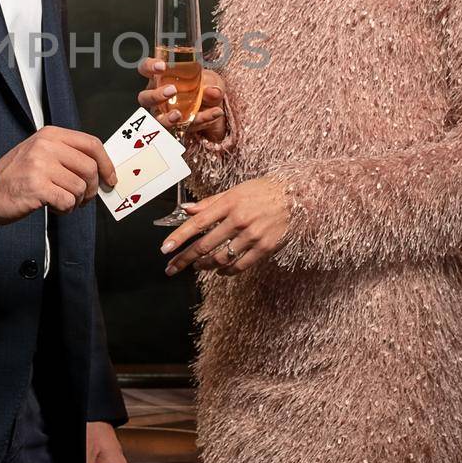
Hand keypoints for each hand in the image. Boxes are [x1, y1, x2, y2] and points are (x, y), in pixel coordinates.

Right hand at [0, 127, 118, 226]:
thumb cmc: (14, 176)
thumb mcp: (39, 153)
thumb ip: (67, 154)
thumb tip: (100, 168)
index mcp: (49, 134)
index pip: (91, 144)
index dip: (106, 163)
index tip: (110, 178)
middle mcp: (45, 146)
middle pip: (90, 168)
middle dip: (91, 189)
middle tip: (82, 198)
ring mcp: (40, 165)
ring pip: (79, 188)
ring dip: (74, 202)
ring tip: (60, 201)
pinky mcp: (37, 187)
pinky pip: (67, 202)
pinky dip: (64, 210)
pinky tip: (52, 207)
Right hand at [135, 57, 226, 143]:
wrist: (215, 108)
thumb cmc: (206, 87)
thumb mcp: (212, 80)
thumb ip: (212, 84)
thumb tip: (212, 91)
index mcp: (161, 78)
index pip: (145, 69)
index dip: (149, 66)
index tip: (161, 66)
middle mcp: (158, 96)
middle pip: (145, 98)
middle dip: (155, 95)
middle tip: (171, 91)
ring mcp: (165, 114)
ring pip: (156, 119)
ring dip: (165, 118)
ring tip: (178, 115)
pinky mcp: (177, 127)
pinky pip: (184, 128)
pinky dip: (201, 121)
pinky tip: (214, 113)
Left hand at [160, 176, 288, 276]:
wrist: (297, 196)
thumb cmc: (263, 191)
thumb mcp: (235, 191)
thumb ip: (209, 203)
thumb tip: (186, 210)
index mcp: (228, 203)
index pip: (197, 223)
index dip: (179, 237)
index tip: (165, 249)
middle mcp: (238, 220)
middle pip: (205, 245)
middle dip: (185, 259)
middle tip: (172, 268)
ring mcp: (252, 235)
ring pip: (221, 258)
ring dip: (205, 266)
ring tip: (197, 267)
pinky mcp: (265, 247)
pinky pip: (241, 265)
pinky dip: (227, 271)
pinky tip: (220, 271)